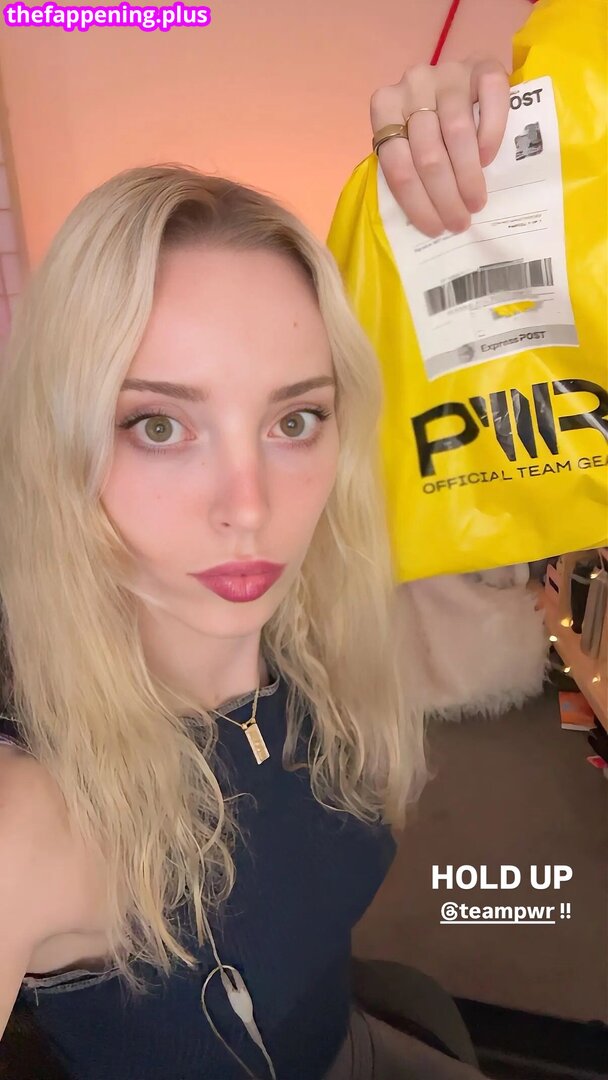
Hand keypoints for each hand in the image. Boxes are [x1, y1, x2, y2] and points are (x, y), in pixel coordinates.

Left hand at [370, 59, 509, 236]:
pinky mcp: (482, 65)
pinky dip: (490, 135)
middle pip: (427, 154)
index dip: (416, 203)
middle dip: (445, 197)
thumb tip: (428, 219)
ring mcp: (448, 71)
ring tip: (476, 203)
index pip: (397, 165)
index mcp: (385, 106)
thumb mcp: (411, 145)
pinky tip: (489, 160)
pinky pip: (490, 101)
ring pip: (457, 133)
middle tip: (459, 222)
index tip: (434, 228)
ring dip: (468, 176)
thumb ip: (410, 167)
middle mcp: (413, 83)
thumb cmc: (434, 127)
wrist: (467, 85)